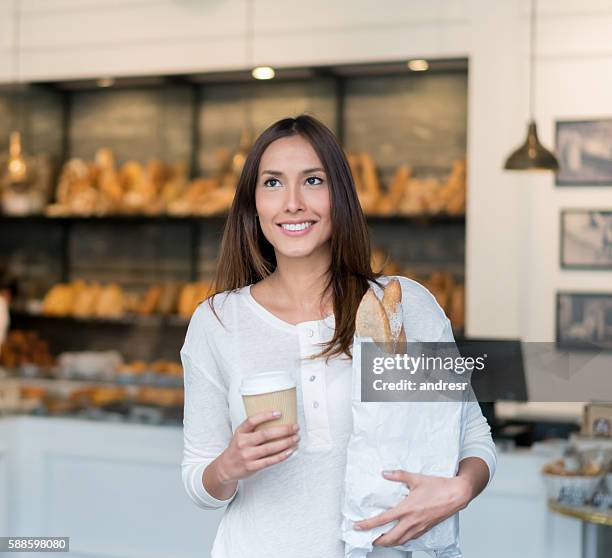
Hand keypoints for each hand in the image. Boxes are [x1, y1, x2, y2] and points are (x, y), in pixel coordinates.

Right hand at [217, 410, 298, 483]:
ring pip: (270, 448)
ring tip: (296, 438)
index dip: (266, 416)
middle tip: (295, 427)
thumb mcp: (240, 435)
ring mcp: (247, 455)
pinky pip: (270, 460)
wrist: (226, 468)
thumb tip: (277, 420)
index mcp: (240, 432)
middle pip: (265, 434)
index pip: (252, 421)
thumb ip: (253, 429)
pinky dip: (282, 455)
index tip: (279, 413)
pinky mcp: (252, 467)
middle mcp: (243, 443)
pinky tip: (290, 451)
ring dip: (286, 442)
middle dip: (283, 430)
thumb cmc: (238, 448)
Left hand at [352, 470, 471, 546]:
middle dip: (377, 540)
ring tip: (380, 540)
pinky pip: (411, 538)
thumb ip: (398, 475)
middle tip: (368, 538)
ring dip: (389, 543)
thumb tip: (384, 473)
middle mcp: (412, 521)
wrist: (457, 495)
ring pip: (401, 541)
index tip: (358, 526)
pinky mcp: (426, 529)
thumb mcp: (416, 478)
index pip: (383, 519)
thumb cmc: (438, 487)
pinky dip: (401, 540)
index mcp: (407, 509)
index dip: (368, 524)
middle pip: (390, 538)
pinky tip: (399, 536)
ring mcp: (419, 527)